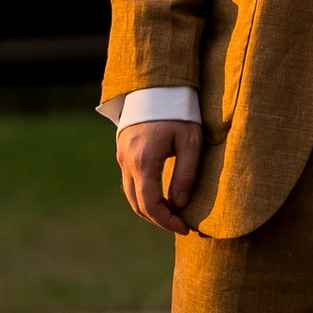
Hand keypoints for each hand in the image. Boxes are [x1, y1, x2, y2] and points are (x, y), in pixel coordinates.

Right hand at [117, 119, 199, 233]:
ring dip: (149, 208)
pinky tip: (162, 195)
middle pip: (137, 204)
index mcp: (144, 161)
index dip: (166, 221)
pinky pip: (130, 181)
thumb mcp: (190, 140)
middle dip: (158, 219)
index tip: (185, 228)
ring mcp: (122, 157)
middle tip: (180, 224)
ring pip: (130, 195)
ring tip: (173, 213)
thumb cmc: (178, 110)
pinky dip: (143, 194)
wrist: (156, 84)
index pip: (150, 204)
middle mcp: (127, 162)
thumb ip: (185, 174)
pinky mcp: (123, 151)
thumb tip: (179, 204)